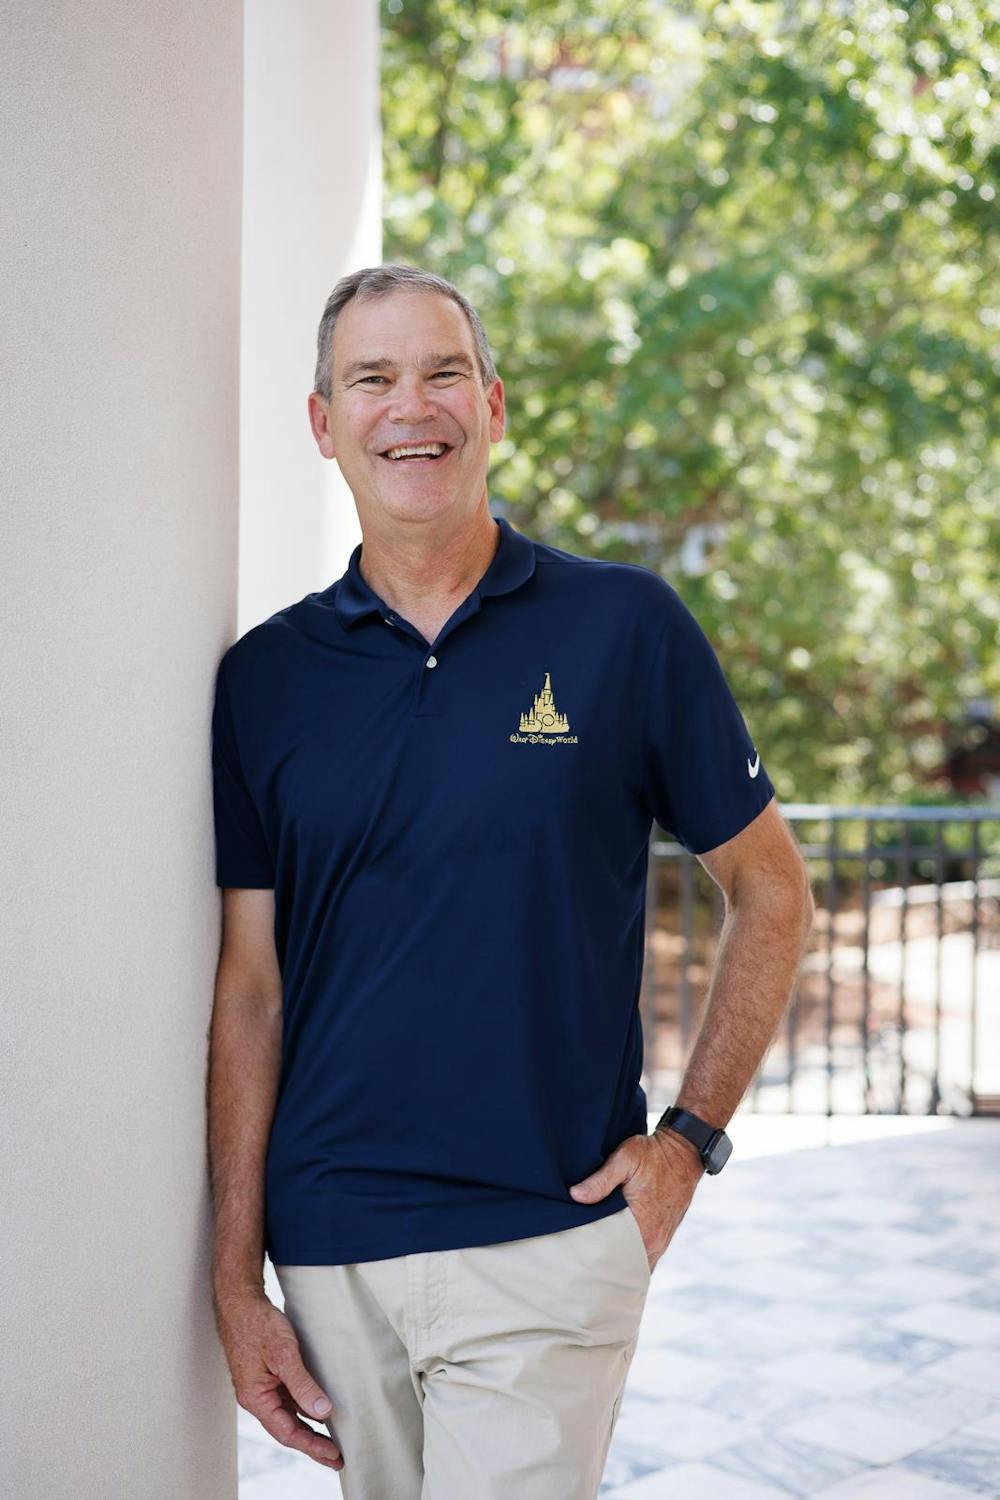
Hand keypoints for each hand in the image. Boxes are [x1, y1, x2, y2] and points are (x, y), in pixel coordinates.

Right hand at [213, 1291, 344, 1471]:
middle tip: (336, 1459)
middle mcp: (257, 1398)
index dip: (311, 1446)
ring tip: (330, 1441)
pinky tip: (316, 1412)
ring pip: (287, 1416)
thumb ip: (302, 1384)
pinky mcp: (267, 1376)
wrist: (240, 1302)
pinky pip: (287, 1400)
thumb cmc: (257, 1324)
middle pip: (287, 1429)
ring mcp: (262, 1387)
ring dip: (308, 1430)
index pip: (287, 1432)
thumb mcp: (284, 1354)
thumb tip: (322, 1411)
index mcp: (256, 1398)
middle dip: (312, 1445)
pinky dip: (302, 1410)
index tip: (333, 1455)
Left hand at [568, 1128, 704, 1273]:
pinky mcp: (665, 1236)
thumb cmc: (653, 1154)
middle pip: (626, 1267)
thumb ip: (601, 1180)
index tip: (579, 1257)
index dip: (596, 1260)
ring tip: (596, 1261)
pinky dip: (632, 1259)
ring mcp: (662, 1241)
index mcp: (643, 1225)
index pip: (615, 1258)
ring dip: (620, 1264)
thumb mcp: (625, 1158)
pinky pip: (647, 1258)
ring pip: (637, 1265)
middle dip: (606, 1267)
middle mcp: (655, 1240)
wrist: (682, 1152)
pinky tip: (616, 1253)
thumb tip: (576, 1195)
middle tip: (583, 1263)